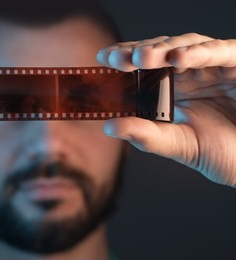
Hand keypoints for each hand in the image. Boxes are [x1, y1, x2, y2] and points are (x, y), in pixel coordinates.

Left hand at [97, 33, 235, 185]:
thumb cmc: (215, 150)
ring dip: (163, 49)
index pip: (144, 66)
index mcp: (170, 87)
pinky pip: (220, 52)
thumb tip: (109, 126)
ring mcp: (212, 67)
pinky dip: (201, 53)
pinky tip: (178, 58)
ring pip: (186, 46)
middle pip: (160, 51)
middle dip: (137, 52)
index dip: (124, 58)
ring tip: (141, 57)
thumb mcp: (175, 143)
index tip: (103, 59)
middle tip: (117, 59)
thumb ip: (145, 135)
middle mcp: (189, 73)